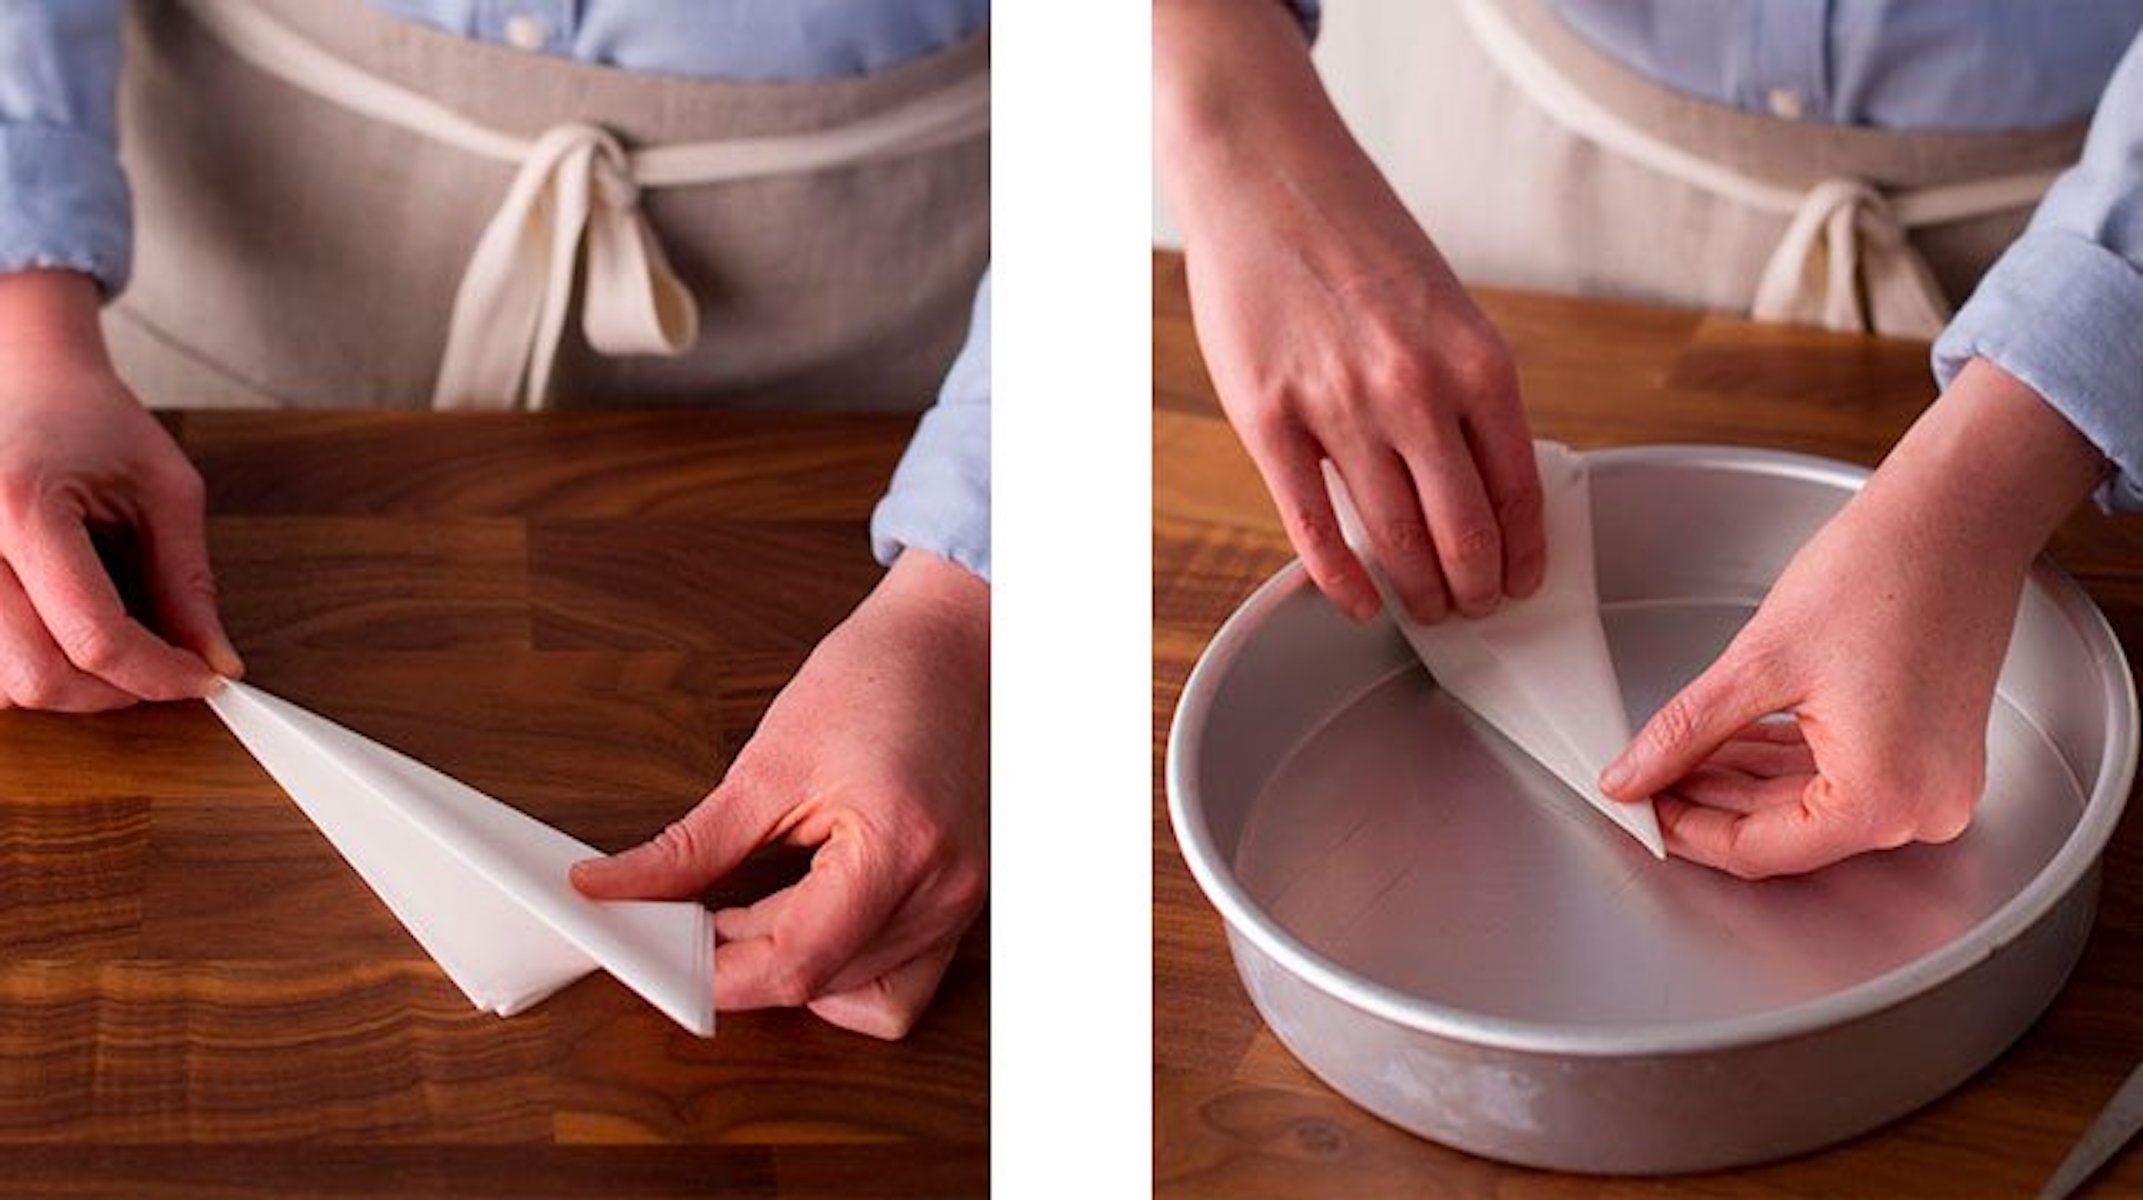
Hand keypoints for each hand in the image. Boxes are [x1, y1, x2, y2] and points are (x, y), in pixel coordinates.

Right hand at [0, 270, 237, 709]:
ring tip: (110, 650)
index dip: (159, 674)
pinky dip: (25, 670)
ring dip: (63, 688)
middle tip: (162, 672)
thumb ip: (188, 582)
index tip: (202, 678)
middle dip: (112, 693)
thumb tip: (215, 662)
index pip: (94, 635)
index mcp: (21, 508)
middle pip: (35, 676)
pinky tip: (60, 639)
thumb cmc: (89, 419)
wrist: (19, 376)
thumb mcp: (164, 488)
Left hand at [572, 549, 988, 1039]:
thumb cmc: (878, 680)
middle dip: (744, 964)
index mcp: (897, 847)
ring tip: (752, 910)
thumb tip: (612, 889)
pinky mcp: (962, 904)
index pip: (795, 962)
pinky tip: (806, 918)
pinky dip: (844, 968)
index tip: (659, 959)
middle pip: (824, 985)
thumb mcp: (769, 762)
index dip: (715, 975)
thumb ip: (690, 847)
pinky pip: (901, 980)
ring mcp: (962, 904)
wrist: (951, 646)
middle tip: (686, 919)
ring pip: (865, 999)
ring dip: (797, 970)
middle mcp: (944, 890)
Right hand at [1155, 0, 1543, 622]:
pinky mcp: (1268, 419)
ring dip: (1418, 591)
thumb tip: (1473, 481)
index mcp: (1477, 360)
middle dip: (1473, 588)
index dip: (1522, 554)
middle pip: (1462, 530)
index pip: (1518, 489)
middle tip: (1471, 609)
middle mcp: (1416, 390)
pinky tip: (1361, 603)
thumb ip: (1462, 391)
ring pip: (1394, 539)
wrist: (1268, 178)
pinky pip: (1314, 527)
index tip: (1519, 584)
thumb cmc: (1357, 238)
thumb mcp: (1443, 308)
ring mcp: (1339, 408)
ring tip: (1425, 609)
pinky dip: (1343, 580)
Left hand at [1600, 360, 2104, 877]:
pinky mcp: (1929, 751)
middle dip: (1708, 804)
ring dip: (1739, 781)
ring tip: (1675, 754)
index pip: (1762, 851)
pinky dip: (1781, 760)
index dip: (1687, 832)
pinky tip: (1728, 740)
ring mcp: (1932, 781)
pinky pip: (1841, 776)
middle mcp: (1921, 808)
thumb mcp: (1760, 663)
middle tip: (1645, 778)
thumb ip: (1686, 732)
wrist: (1958, 517)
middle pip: (1787, 833)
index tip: (1637, 810)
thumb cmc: (1887, 574)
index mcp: (1885, 799)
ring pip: (1809, 805)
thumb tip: (1630, 777)